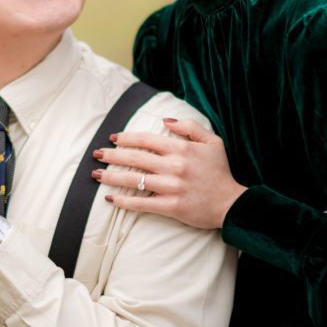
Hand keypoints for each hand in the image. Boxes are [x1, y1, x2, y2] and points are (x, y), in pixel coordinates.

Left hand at [93, 118, 246, 228]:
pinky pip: (141, 203)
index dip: (126, 138)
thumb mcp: (212, 141)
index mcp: (181, 149)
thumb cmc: (219, 171)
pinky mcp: (170, 207)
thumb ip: (189, 127)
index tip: (113, 138)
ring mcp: (171, 187)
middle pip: (135, 158)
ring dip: (111, 177)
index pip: (146, 139)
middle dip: (112, 155)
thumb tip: (165, 120)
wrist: (231, 204)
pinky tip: (111, 198)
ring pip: (134, 180)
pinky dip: (124, 201)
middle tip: (96, 154)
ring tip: (96, 174)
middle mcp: (174, 166)